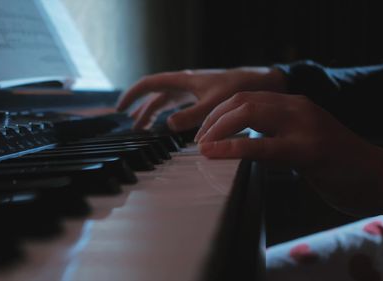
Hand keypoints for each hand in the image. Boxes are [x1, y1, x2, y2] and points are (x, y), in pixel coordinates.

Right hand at [116, 67, 286, 130]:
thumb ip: (191, 116)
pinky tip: (167, 126)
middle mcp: (184, 84)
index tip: (120, 107)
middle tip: (130, 125)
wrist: (262, 82)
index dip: (132, 95)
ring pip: (165, 102)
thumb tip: (168, 126)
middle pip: (154, 96)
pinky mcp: (201, 98)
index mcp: (183, 80)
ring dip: (152, 114)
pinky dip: (168, 116)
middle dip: (140, 109)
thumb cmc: (239, 87)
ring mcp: (192, 91)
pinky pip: (178, 107)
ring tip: (142, 128)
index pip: (149, 84)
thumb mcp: (214, 103)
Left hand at [196, 91, 382, 215]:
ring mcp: (305, 126)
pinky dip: (232, 147)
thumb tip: (238, 142)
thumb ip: (274, 135)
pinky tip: (215, 153)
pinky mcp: (309, 150)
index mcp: (294, 104)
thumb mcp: (300, 141)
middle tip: (198, 141)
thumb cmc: (337, 164)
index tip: (203, 131)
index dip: (218, 112)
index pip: (246, 96)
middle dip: (212, 119)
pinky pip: (263, 145)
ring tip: (202, 147)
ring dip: (218, 129)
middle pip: (242, 100)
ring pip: (250, 113)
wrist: (377, 177)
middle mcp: (298, 108)